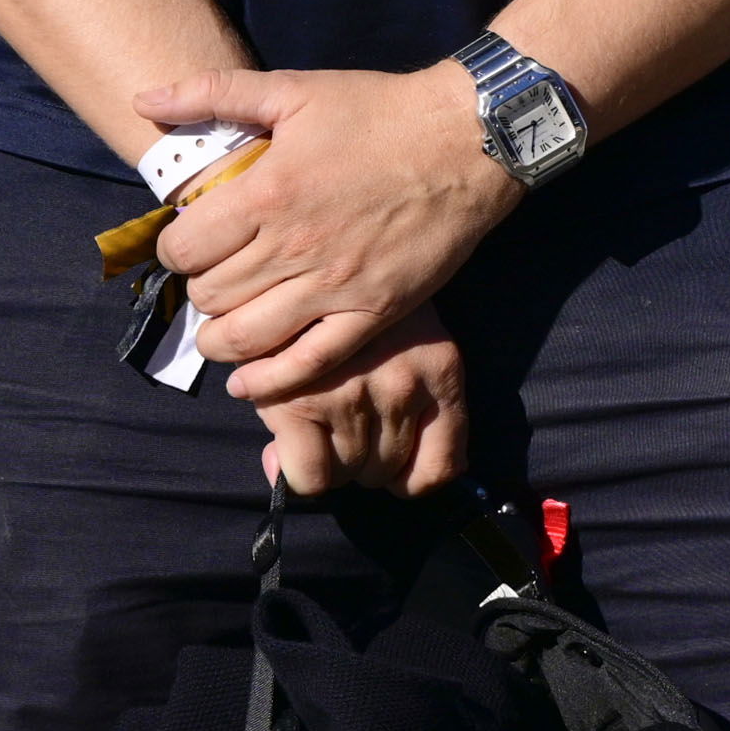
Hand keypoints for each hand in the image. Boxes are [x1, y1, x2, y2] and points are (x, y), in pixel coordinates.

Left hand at [138, 63, 516, 402]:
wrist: (467, 140)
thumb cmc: (379, 111)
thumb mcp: (293, 88)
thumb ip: (212, 93)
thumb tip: (144, 101)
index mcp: (267, 192)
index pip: (183, 248)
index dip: (175, 249)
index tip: (192, 242)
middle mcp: (294, 247)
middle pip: (208, 296)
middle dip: (198, 290)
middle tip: (212, 278)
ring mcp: (334, 287)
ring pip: (245, 338)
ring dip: (219, 339)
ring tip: (221, 325)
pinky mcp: (372, 313)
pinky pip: (307, 364)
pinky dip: (268, 381)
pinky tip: (248, 381)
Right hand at [254, 309, 469, 497]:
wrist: (291, 253)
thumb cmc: (350, 296)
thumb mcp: (399, 330)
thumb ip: (396, 400)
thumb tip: (364, 457)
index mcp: (441, 367)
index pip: (442, 467)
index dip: (407, 474)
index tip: (386, 459)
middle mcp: (404, 386)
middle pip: (386, 472)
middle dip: (361, 459)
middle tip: (338, 424)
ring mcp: (353, 395)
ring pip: (348, 474)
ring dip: (329, 459)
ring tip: (314, 419)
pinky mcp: (301, 403)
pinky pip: (310, 477)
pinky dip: (296, 471)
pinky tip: (287, 440)